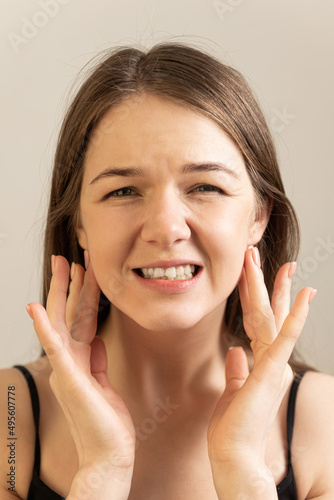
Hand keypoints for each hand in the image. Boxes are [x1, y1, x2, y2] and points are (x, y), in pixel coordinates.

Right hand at [26, 253, 135, 473]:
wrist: (108, 454)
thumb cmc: (106, 422)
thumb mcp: (102, 383)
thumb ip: (95, 360)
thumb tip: (95, 339)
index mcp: (78, 360)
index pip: (79, 319)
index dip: (82, 293)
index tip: (85, 270)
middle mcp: (69, 360)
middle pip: (67, 314)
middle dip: (69, 284)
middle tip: (67, 257)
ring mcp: (67, 368)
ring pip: (62, 321)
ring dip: (60, 292)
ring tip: (60, 266)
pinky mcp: (70, 378)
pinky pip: (55, 348)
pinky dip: (45, 327)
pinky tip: (36, 308)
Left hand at [207, 246, 315, 496]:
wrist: (233, 453)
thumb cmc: (233, 426)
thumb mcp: (234, 389)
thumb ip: (238, 368)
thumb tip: (236, 350)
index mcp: (263, 362)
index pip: (261, 321)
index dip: (258, 296)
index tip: (253, 273)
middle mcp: (272, 360)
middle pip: (271, 315)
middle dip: (268, 284)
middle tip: (262, 256)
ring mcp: (274, 365)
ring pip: (276, 318)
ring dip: (278, 290)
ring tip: (285, 265)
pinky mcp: (272, 371)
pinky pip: (285, 339)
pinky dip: (296, 317)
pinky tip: (305, 296)